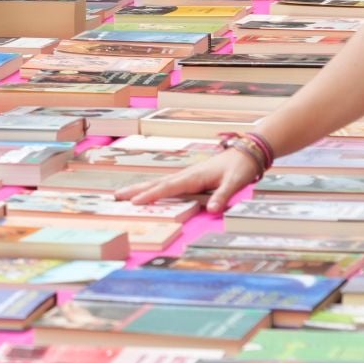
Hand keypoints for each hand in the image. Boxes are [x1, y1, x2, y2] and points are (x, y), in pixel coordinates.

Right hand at [117, 149, 260, 214]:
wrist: (247, 151)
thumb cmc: (240, 167)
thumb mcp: (235, 182)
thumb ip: (222, 196)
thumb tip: (211, 210)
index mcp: (194, 177)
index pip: (168, 188)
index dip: (151, 196)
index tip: (134, 202)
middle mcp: (187, 175)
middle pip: (157, 183)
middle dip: (136, 190)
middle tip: (116, 196)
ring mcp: (187, 176)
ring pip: (160, 183)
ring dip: (141, 188)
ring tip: (124, 194)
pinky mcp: (191, 178)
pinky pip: (168, 185)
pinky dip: (154, 188)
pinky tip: (148, 192)